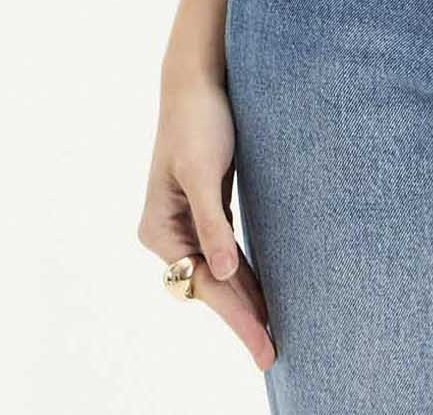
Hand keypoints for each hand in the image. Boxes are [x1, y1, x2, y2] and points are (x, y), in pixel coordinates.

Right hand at [138, 69, 276, 371]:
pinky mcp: (206, 209)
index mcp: (159, 228)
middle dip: (241, 318)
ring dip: (245, 300)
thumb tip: (221, 274)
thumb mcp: (205, 169)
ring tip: (273, 333)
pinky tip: (262, 293)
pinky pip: (226, 253)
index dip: (236, 315)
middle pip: (208, 285)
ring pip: (218, 273)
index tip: (263, 342)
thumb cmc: (199, 119)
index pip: (204, 282)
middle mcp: (167, 232)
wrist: (197, 79)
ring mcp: (185, 223)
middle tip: (272, 352)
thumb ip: (213, 223)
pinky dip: (244, 274)